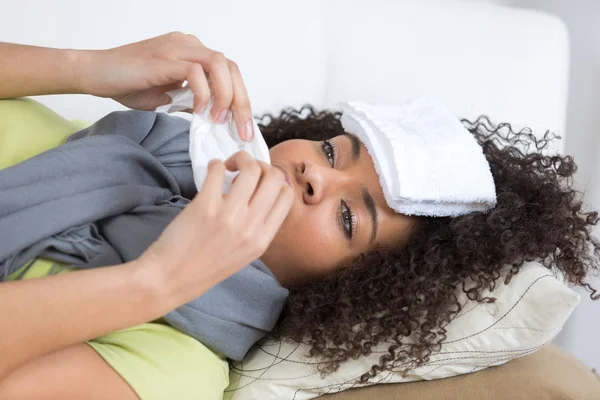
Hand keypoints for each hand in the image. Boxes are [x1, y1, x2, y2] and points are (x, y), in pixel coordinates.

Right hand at [78, 32, 254, 139]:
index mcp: (193, 53)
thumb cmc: (129, 85)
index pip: (230, 73)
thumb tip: (216, 121)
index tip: (244, 129)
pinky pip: (195, 71)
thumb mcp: (170, 98)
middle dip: (242, 102)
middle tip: (243, 131)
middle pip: (231, 68)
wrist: (95, 73)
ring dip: (225, 95)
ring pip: (219, 64)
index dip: (241, 100)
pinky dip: (203, 93)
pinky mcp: (164, 57)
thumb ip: (193, 103)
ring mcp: (177, 48)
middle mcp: (189, 45)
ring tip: (219, 120)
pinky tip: (198, 112)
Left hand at [139, 151, 292, 304]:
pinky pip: (218, 170)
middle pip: (274, 178)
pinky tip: (212, 170)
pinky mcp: (205, 206)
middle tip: (244, 170)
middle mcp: (251, 226)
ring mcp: (229, 215)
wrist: (171, 278)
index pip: (286, 197)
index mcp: (263, 240)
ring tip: (228, 166)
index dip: (276, 182)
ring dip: (240, 159)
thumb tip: (260, 194)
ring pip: (252, 169)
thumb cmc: (205, 267)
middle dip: (261, 165)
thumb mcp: (244, 254)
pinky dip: (216, 164)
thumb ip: (257, 228)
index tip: (261, 181)